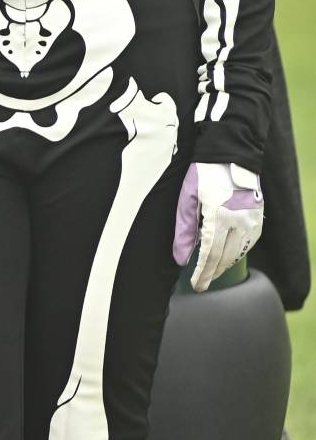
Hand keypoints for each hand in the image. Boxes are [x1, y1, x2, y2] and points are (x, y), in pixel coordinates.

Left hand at [173, 161, 262, 291]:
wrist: (231, 153)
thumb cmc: (203, 173)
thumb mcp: (187, 198)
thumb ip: (184, 229)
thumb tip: (181, 258)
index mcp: (218, 216)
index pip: (210, 254)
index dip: (203, 272)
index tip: (197, 285)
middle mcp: (238, 220)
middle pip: (225, 257)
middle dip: (212, 274)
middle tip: (202, 286)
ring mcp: (251, 218)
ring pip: (239, 251)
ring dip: (225, 265)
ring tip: (212, 274)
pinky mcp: (257, 215)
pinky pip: (249, 242)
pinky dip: (238, 252)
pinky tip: (228, 258)